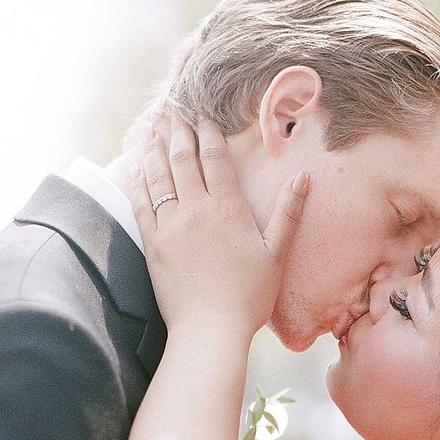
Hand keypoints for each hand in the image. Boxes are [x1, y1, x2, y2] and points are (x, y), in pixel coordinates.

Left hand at [129, 111, 309, 338]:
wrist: (209, 331)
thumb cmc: (248, 297)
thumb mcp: (276, 255)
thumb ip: (288, 213)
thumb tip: (303, 176)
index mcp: (227, 208)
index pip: (214, 156)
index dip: (207, 130)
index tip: (202, 112)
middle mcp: (195, 209)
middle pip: (182, 157)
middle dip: (178, 129)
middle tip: (173, 108)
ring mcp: (170, 225)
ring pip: (158, 175)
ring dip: (154, 148)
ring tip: (152, 127)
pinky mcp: (152, 244)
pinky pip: (141, 203)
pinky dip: (138, 180)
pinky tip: (136, 167)